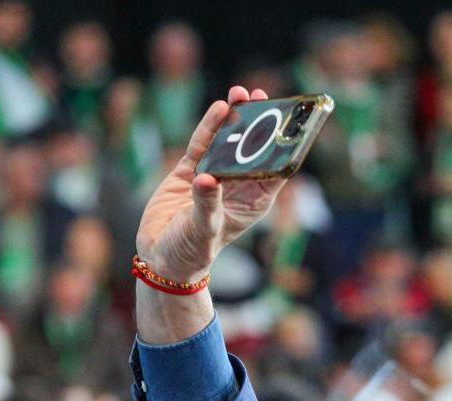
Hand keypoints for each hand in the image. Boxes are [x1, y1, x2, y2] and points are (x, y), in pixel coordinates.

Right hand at [135, 86, 286, 281]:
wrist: (162, 257)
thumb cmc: (192, 251)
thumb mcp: (203, 229)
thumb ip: (207, 205)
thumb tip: (207, 180)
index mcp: (253, 202)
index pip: (274, 170)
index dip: (281, 146)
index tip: (288, 122)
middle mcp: (237, 186)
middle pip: (252, 149)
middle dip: (258, 123)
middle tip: (262, 96)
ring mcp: (213, 176)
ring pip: (227, 141)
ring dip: (234, 118)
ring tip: (240, 93)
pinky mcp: (189, 171)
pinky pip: (202, 144)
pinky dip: (209, 126)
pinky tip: (219, 108)